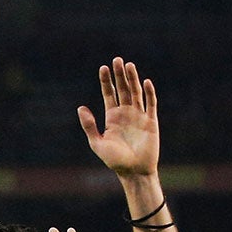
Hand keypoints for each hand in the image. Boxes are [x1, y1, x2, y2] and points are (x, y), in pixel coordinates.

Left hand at [78, 57, 158, 178]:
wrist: (134, 171)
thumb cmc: (115, 160)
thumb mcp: (97, 143)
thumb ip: (89, 125)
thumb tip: (80, 107)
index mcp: (112, 117)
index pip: (109, 94)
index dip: (106, 81)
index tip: (103, 67)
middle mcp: (126, 113)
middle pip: (122, 89)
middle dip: (119, 75)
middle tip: (117, 59)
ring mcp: (139, 116)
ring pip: (136, 93)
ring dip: (133, 79)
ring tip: (128, 65)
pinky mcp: (151, 121)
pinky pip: (151, 104)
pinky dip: (149, 93)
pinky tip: (145, 82)